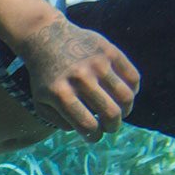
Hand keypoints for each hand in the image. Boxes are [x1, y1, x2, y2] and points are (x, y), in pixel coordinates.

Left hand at [17, 18, 140, 140]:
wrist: (46, 38)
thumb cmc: (45, 77)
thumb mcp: (41, 102)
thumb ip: (60, 121)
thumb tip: (88, 129)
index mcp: (61, 94)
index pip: (88, 125)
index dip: (95, 137)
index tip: (95, 136)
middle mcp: (80, 78)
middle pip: (111, 113)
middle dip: (113, 127)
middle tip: (110, 127)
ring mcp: (97, 63)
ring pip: (126, 97)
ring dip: (126, 110)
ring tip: (120, 112)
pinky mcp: (109, 51)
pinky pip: (133, 77)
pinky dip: (133, 91)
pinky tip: (123, 94)